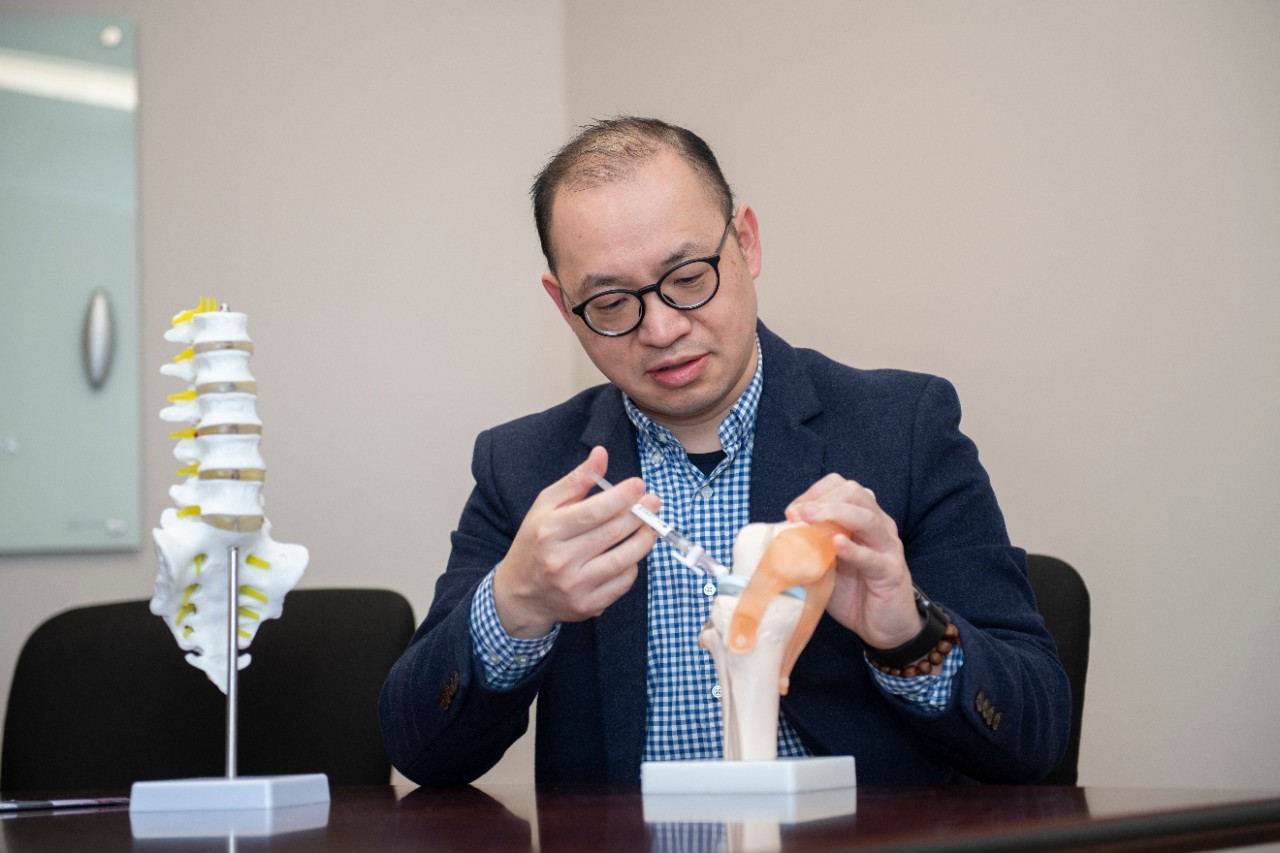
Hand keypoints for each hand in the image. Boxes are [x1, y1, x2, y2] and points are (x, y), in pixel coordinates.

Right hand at [492, 446, 659, 637]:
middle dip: (639, 514)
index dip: (621, 496)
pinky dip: (633, 565)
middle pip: (612, 533)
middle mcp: (560, 560)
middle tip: (653, 502)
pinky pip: (623, 582)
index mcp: (549, 531)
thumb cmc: (535, 542)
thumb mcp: (546, 506)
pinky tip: (631, 552)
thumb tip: (601, 454)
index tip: (639, 484)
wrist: (520, 594)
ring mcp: (575, 586)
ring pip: (624, 560)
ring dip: (644, 539)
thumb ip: (576, 480)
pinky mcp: (588, 606)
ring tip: (651, 525)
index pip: (594, 511)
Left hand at [785, 475, 921, 648]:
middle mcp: (878, 526)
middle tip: (796, 513)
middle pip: (855, 493)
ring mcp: (888, 547)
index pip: (841, 487)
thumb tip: (778, 536)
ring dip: (834, 513)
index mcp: (862, 519)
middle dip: (822, 498)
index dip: (815, 492)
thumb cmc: (853, 592)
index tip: (792, 510)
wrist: (883, 627)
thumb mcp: (826, 563)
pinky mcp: (891, 572)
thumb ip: (811, 546)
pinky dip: (853, 549)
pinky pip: (872, 556)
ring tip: (809, 519)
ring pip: (866, 517)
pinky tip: (837, 544)